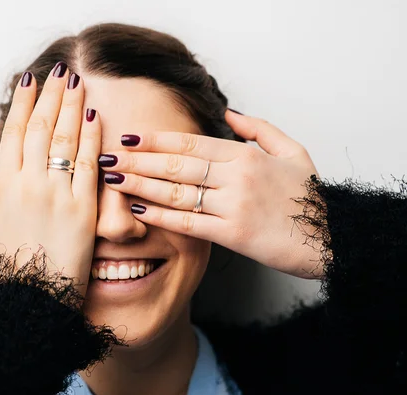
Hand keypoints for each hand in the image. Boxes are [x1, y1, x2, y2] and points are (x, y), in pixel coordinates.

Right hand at [0, 64, 100, 294]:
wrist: (35, 298)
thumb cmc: (5, 264)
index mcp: (3, 186)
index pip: (14, 132)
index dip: (23, 104)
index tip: (30, 81)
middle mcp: (29, 184)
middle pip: (41, 128)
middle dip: (50, 94)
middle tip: (59, 70)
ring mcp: (57, 194)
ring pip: (64, 139)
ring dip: (71, 105)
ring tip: (77, 81)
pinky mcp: (84, 208)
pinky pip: (89, 164)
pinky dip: (91, 137)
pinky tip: (93, 115)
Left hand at [100, 110, 321, 277]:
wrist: (331, 237)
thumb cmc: (309, 195)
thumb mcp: (292, 151)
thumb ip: (259, 129)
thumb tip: (228, 113)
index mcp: (245, 155)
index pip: (190, 143)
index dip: (155, 140)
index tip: (129, 138)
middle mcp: (236, 176)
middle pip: (176, 165)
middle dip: (137, 161)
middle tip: (108, 158)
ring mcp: (233, 205)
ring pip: (177, 192)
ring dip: (141, 185)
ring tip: (115, 181)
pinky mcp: (233, 235)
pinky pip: (189, 223)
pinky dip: (162, 216)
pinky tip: (139, 210)